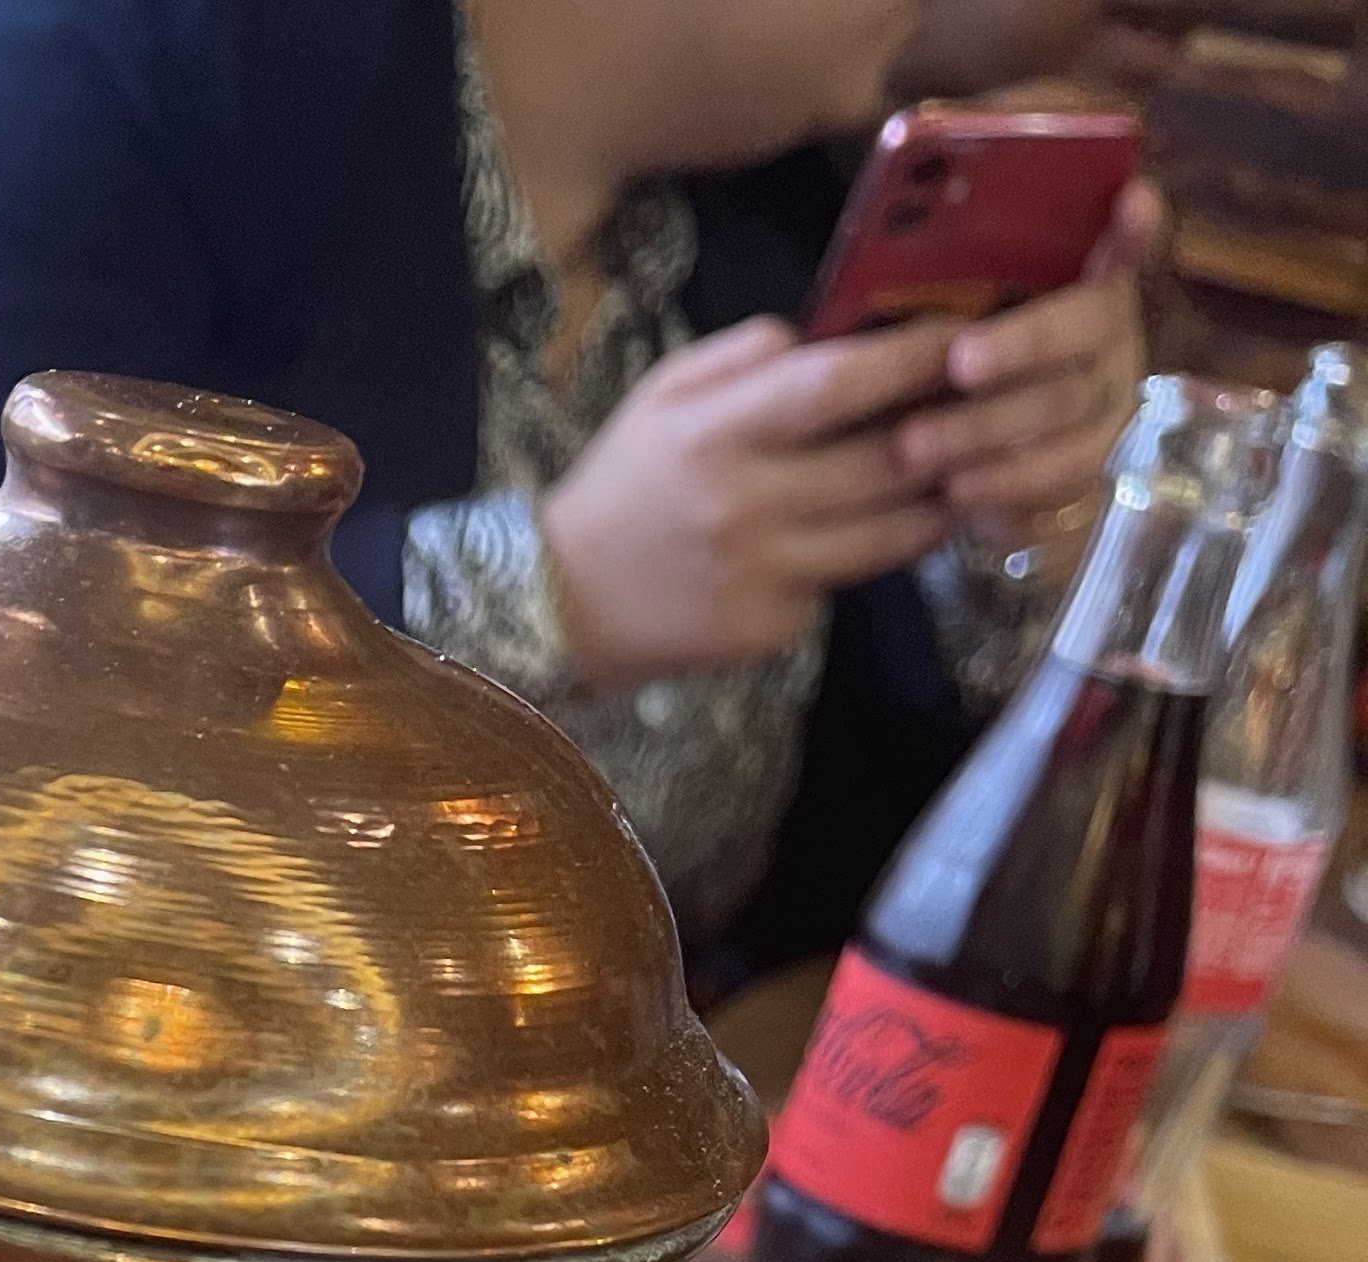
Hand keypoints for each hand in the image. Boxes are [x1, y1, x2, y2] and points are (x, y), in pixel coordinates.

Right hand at [540, 312, 962, 689]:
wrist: (560, 606)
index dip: (910, 360)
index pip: (835, 387)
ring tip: (970, 471)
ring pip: (886, 535)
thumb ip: (737, 357)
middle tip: (998, 405)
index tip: (964, 337)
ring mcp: (762, 574)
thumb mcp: (658, 398)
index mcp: (717, 435)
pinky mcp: (768, 629)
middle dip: (950, 430)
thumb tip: (816, 336)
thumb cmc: (619, 490)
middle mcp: (746, 505)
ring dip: (939, 502)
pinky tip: (876, 538)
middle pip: (882, 462)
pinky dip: (864, 560)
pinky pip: (840, 588)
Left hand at [886, 176, 1167, 525]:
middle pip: (1088, 324)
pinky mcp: (1091, 460)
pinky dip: (1000, 482)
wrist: (989, 451)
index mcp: (1086, 272)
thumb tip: (899, 252)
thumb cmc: (965, 358)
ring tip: (912, 444)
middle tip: (960, 362)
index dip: (1134, 224)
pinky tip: (951, 488)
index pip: (1125, 238)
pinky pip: (1056, 475)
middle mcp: (1110, 329)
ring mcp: (1110, 395)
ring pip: (1062, 406)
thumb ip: (957, 283)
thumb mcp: (958, 315)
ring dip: (982, 426)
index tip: (1132, 201)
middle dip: (1022, 343)